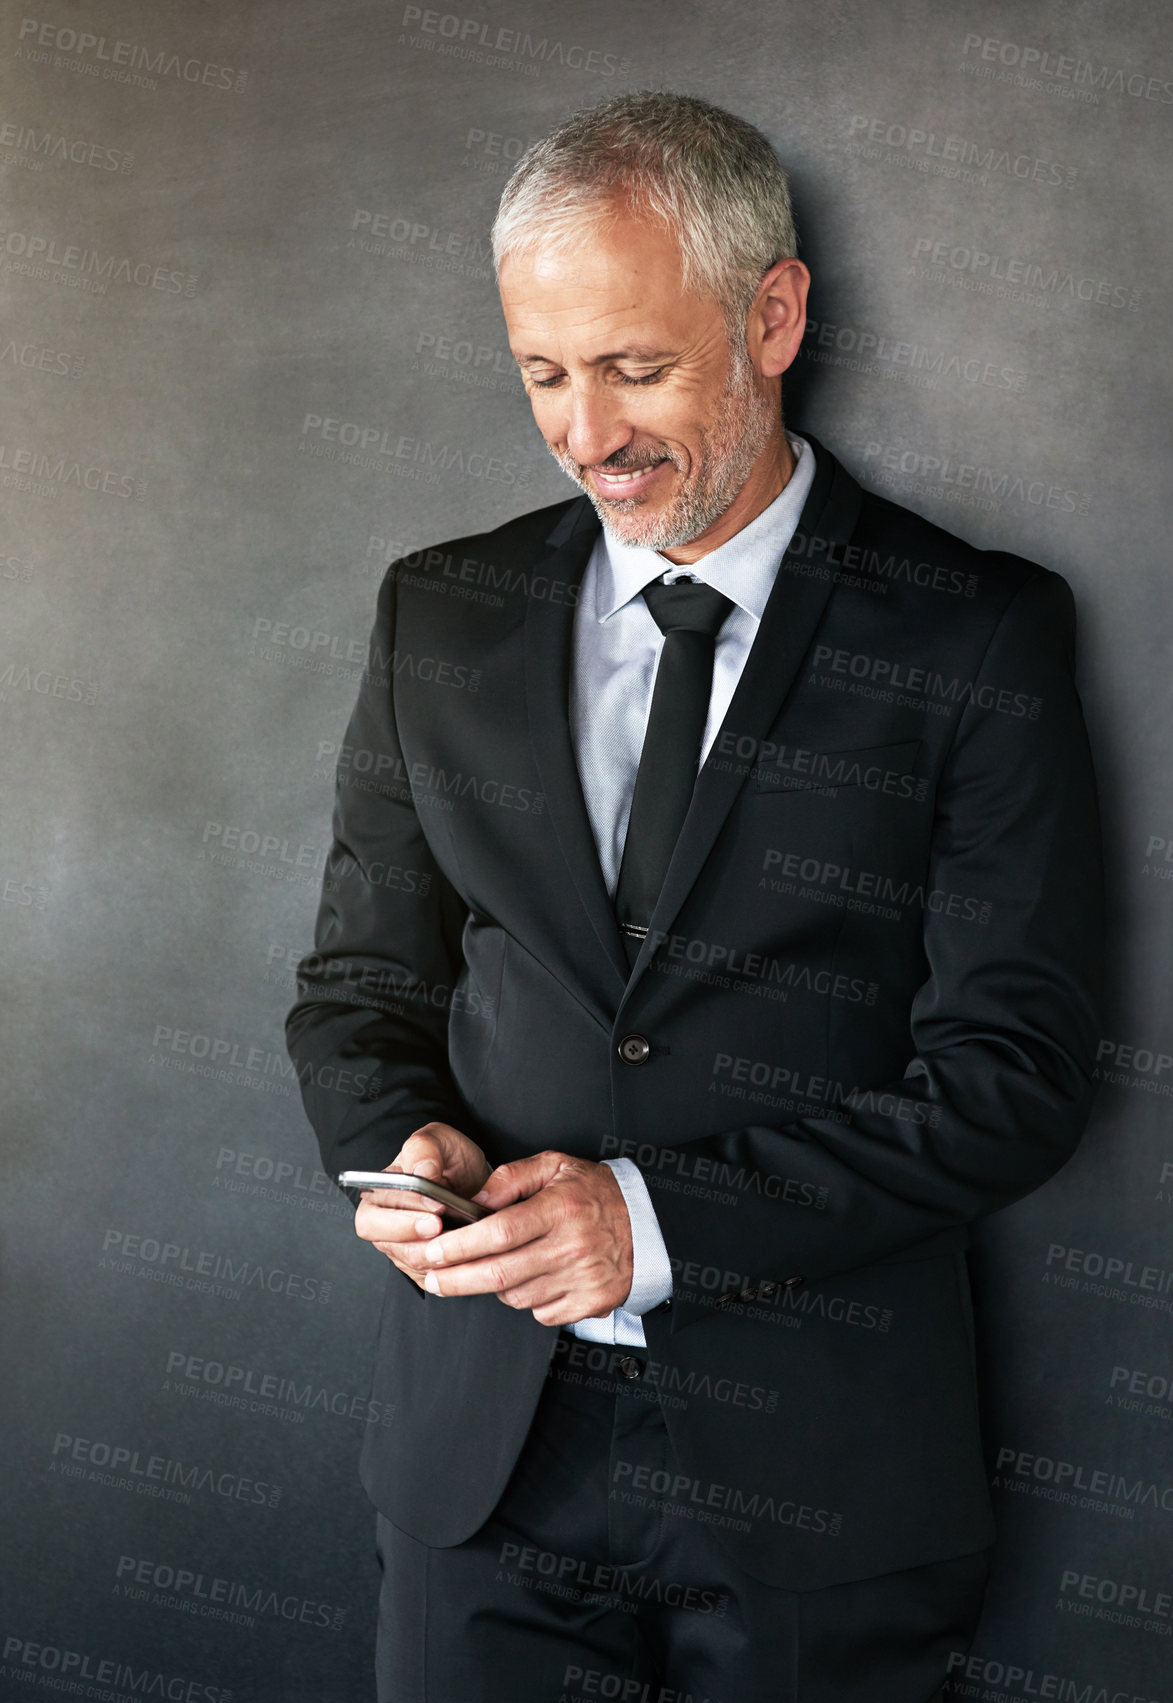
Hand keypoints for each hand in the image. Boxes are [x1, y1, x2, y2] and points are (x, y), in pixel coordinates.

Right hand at [353, 1121, 491, 1290]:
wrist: (471, 1180)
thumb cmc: (448, 1160)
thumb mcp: (439, 1140)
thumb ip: (425, 1149)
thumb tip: (421, 1172)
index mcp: (379, 1196)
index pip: (371, 1220)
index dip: (400, 1222)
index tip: (434, 1214)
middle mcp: (387, 1227)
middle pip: (392, 1248)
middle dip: (423, 1241)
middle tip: (449, 1229)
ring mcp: (405, 1250)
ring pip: (417, 1264)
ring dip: (443, 1253)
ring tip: (467, 1236)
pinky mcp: (426, 1267)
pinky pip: (437, 1277)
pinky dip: (456, 1266)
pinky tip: (471, 1250)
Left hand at [408, 1151, 633, 1327]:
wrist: (649, 1224)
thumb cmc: (595, 1193)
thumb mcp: (556, 1167)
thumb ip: (512, 1177)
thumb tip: (475, 1199)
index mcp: (560, 1209)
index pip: (498, 1232)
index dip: (460, 1246)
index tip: (433, 1251)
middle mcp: (571, 1247)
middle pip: (499, 1273)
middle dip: (456, 1279)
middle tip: (432, 1279)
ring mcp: (582, 1280)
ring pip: (516, 1296)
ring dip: (496, 1285)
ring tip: (501, 1265)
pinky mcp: (590, 1304)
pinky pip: (541, 1312)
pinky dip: (529, 1300)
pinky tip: (537, 1278)